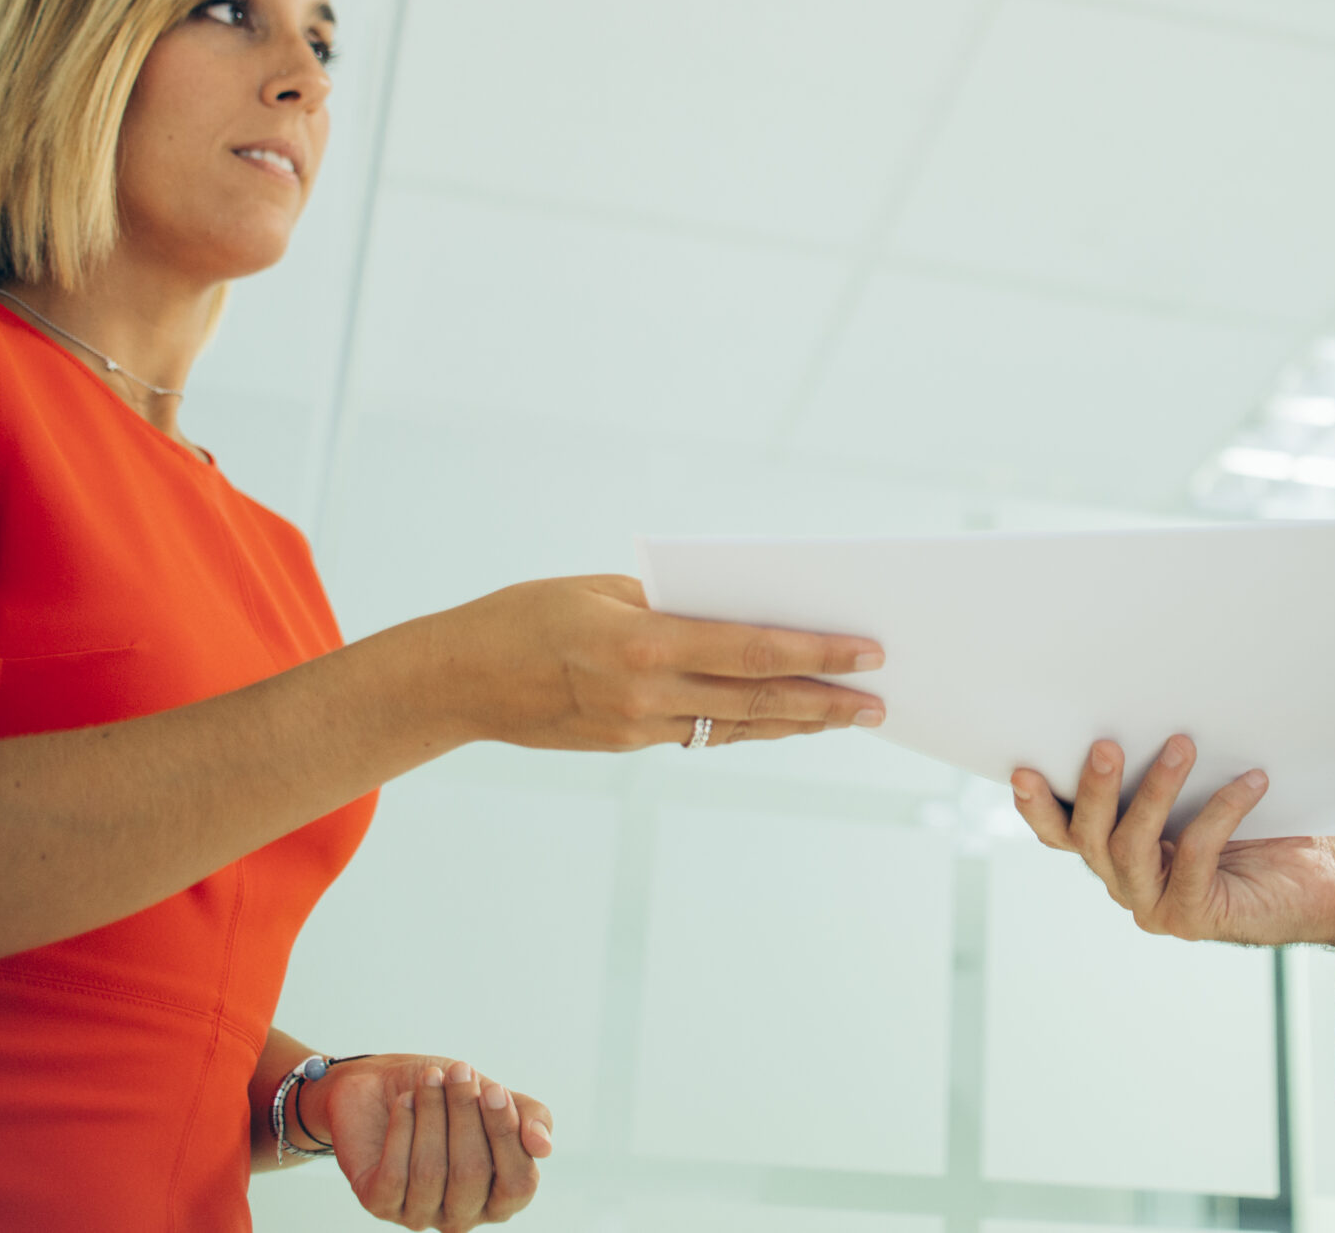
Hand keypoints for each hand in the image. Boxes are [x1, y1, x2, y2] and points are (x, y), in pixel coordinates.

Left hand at [305, 1054, 552, 1230]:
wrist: (383, 1084)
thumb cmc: (447, 1093)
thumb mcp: (493, 1095)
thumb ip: (529, 1118)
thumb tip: (544, 1147)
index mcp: (500, 1195)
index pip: (518, 1184)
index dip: (506, 1135)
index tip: (492, 1089)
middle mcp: (464, 1213)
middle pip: (471, 1174)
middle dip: (463, 1115)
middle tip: (458, 1071)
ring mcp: (421, 1213)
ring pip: (430, 1172)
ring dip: (431, 1114)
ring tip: (429, 1078)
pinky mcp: (381, 1205)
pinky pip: (394, 1174)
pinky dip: (402, 1128)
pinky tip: (405, 1101)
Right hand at [419, 575, 884, 752]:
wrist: (456, 679)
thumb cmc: (526, 614)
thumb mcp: (600, 589)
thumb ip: (669, 604)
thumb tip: (734, 612)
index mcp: (644, 642)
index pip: (754, 649)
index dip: (818, 655)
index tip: (867, 653)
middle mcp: (647, 694)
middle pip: (758, 699)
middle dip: (826, 703)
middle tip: (879, 703)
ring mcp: (636, 728)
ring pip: (736, 725)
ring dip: (795, 722)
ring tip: (845, 716)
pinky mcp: (625, 745)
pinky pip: (699, 733)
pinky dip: (744, 722)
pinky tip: (780, 717)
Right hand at [1009, 735, 1334, 959]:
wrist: (1322, 880)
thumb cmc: (1260, 826)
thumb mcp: (1202, 791)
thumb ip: (1166, 768)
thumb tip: (1150, 703)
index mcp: (1116, 852)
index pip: (1062, 832)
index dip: (1036, 807)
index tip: (1022, 770)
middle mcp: (1126, 882)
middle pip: (1089, 838)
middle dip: (1094, 789)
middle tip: (1107, 746)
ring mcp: (1157, 905)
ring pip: (1132, 848)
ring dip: (1154, 792)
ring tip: (1180, 745)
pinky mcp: (1195, 916)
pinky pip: (1196, 856)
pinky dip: (1220, 811)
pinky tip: (1252, 781)